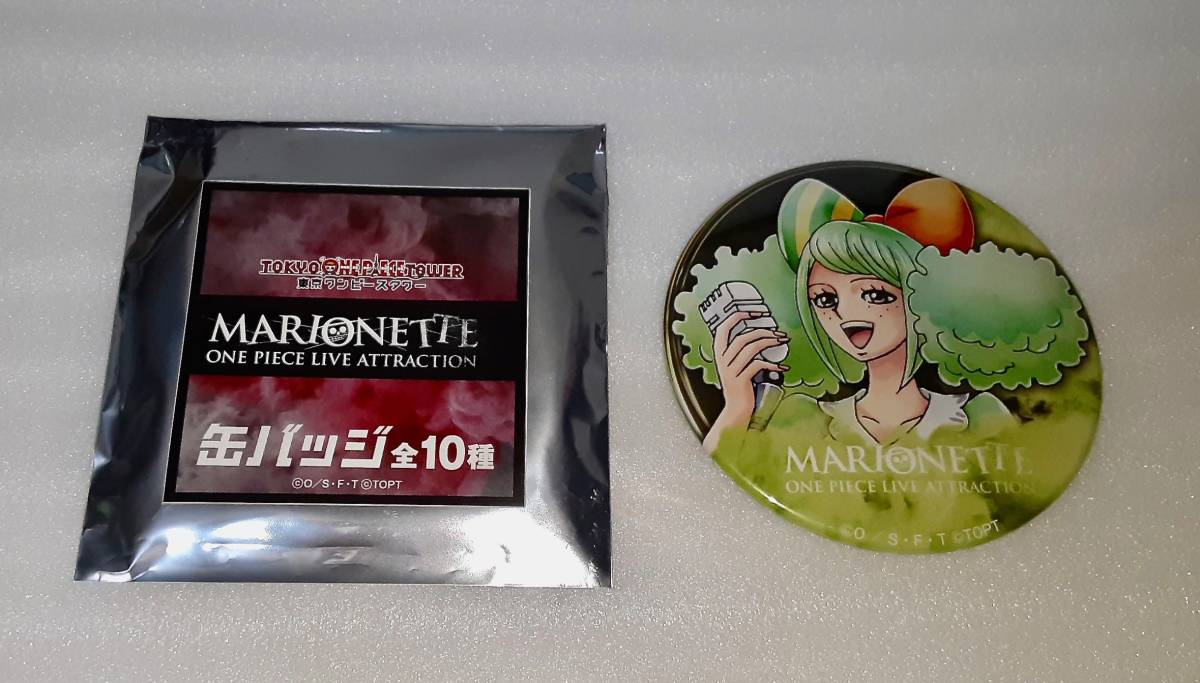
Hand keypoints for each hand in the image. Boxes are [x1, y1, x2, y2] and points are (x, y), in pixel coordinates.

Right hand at [703, 311, 787, 451]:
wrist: (735, 413)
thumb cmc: (741, 389)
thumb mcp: (737, 368)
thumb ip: (743, 354)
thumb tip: (763, 336)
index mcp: (720, 355)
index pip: (723, 329)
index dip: (738, 317)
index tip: (754, 312)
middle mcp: (723, 361)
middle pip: (742, 337)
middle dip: (763, 330)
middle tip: (778, 331)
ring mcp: (730, 372)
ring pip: (750, 348)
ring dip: (769, 342)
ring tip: (782, 341)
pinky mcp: (740, 381)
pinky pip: (758, 365)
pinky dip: (772, 364)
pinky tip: (782, 367)